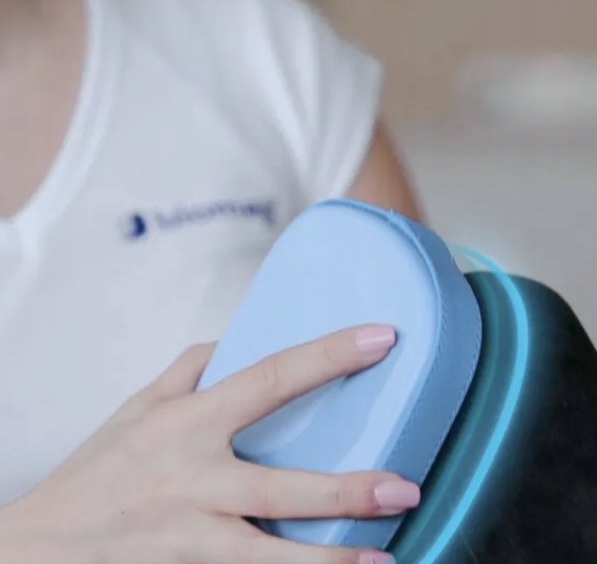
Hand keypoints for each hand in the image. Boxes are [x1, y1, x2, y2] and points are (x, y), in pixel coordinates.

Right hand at [1, 324, 418, 563]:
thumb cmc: (99, 468)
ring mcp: (192, 536)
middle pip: (283, 485)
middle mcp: (193, 479)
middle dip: (349, 489)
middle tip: (405, 487)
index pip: (272, 376)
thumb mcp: (141, 404)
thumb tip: (236, 341)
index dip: (329, 354)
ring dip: (333, 561)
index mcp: (187, 421)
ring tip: (388, 562)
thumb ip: (191, 367)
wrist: (40, 549)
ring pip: (272, 554)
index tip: (381, 337)